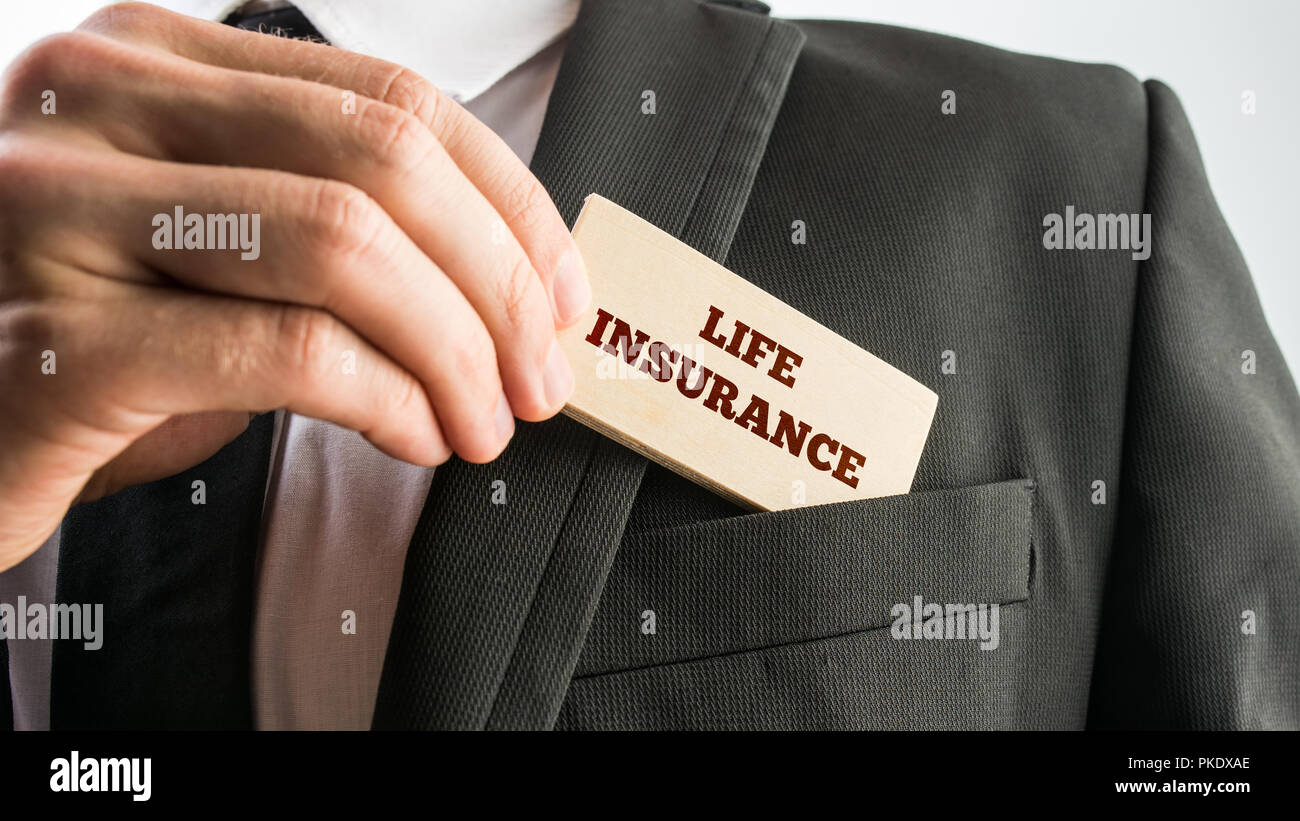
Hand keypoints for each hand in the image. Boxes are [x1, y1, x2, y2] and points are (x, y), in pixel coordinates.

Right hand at [0, 2, 588, 570]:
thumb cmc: (98, 339)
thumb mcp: (218, 245)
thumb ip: (333, 218)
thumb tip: (516, 274)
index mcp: (153, 59)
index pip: (391, 100)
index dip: (511, 202)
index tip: (565, 294)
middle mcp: (97, 101)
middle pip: (382, 161)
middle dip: (500, 282)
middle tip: (539, 376)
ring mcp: (60, 209)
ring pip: (345, 245)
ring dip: (455, 351)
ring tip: (482, 421)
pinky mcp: (58, 340)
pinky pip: (289, 352)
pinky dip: (388, 401)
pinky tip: (413, 437)